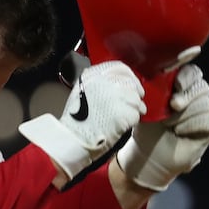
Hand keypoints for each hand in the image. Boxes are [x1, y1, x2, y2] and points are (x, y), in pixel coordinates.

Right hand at [19, 61, 145, 181]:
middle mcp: (105, 82)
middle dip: (135, 95)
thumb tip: (118, 84)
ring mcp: (115, 96)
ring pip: (136, 100)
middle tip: (134, 105)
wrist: (73, 139)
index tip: (133, 86)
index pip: (120, 68)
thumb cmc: (76, 120)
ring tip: (124, 118)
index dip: (130, 78)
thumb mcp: (81, 92)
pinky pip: (135, 114)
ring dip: (134, 110)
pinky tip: (121, 126)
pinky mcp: (123, 112)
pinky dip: (132, 121)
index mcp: (93, 75)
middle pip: (131, 84)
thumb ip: (98, 84)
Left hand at [116, 64, 208, 190]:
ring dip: (183, 115)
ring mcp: (204, 110)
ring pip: (204, 104)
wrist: (149, 154)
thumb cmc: (147, 127)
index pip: (192, 72)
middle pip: (201, 86)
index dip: (187, 76)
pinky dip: (190, 125)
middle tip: (173, 106)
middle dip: (186, 95)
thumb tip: (156, 72)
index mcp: (180, 86)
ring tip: (169, 125)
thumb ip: (154, 88)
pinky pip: (207, 119)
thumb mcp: (146, 105)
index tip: (176, 84)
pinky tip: (179, 132)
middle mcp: (195, 96)